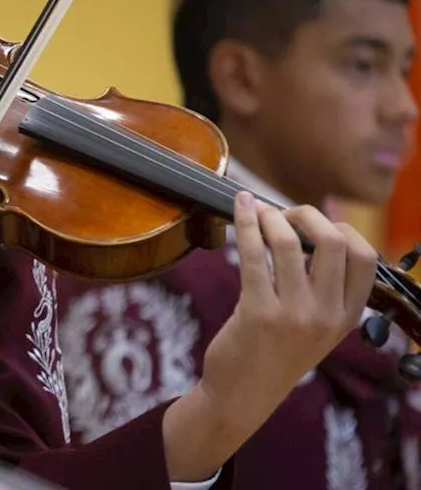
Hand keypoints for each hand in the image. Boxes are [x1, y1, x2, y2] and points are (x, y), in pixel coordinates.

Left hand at [161, 191, 376, 480]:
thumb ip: (321, 287)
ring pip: (290, 243)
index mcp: (347, 317)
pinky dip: (246, 224)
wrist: (241, 397)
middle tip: (282, 213)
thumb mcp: (314, 327)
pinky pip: (254, 255)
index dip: (341, 228)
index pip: (366, 258)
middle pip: (334, 242)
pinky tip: (239, 208)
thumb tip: (315, 230)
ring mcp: (294, 315)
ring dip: (269, 217)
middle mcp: (327, 315)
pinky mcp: (257, 313)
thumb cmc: (273, 354)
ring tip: (255, 210)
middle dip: (306, 215)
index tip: (313, 221)